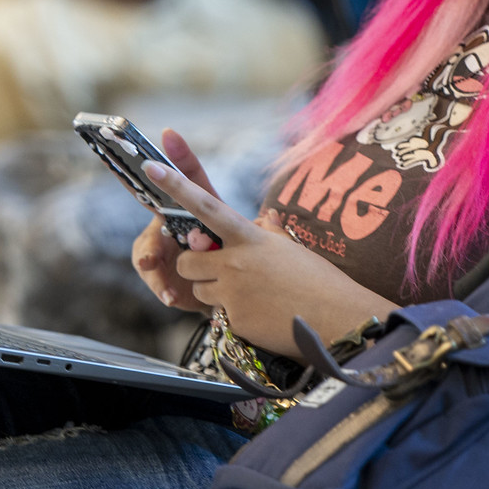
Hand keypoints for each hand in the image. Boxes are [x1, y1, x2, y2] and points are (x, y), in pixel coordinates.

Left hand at [129, 129, 394, 357]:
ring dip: (214, 292)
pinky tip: (262, 315)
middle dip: (194, 266)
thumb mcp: (290, 248)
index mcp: (249, 237)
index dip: (177, 186)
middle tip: (221, 272)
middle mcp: (236, 261)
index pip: (206, 206)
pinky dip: (235, 315)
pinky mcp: (235, 320)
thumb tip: (263, 219)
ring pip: (198, 290)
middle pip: (187, 261)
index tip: (152, 168)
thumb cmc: (318, 279)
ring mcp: (234, 292)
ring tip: (250, 294)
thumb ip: (266, 233)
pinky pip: (219, 314)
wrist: (337, 318)